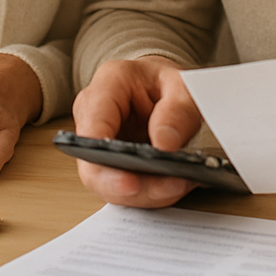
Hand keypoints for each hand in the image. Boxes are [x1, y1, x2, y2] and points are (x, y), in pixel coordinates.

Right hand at [72, 56, 202, 206]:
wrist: (158, 86)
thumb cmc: (163, 81)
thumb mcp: (182, 86)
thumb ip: (178, 111)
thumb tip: (164, 145)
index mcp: (107, 84)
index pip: (94, 124)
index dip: (103, 158)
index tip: (130, 180)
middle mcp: (93, 114)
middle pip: (94, 165)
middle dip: (130, 187)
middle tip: (168, 187)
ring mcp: (97, 142)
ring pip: (108, 184)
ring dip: (144, 193)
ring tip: (179, 185)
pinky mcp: (108, 164)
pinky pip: (123, 188)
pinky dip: (149, 193)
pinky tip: (174, 186)